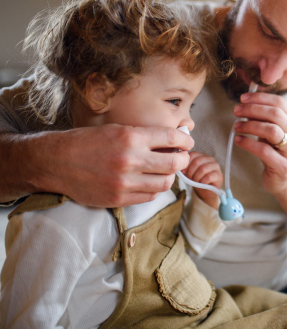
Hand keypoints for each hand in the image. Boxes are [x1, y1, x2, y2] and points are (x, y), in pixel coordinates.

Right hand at [36, 124, 193, 207]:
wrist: (57, 162)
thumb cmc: (87, 142)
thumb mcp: (117, 129)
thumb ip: (145, 136)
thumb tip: (174, 138)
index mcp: (131, 137)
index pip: (171, 138)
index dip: (185, 140)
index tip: (187, 142)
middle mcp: (130, 160)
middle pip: (174, 163)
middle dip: (183, 159)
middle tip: (182, 156)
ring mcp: (125, 182)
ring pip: (165, 182)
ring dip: (170, 175)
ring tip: (165, 169)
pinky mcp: (119, 199)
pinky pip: (150, 196)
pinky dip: (155, 188)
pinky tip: (150, 180)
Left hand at [183, 151, 222, 209]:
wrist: (206, 190)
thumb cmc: (197, 179)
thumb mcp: (189, 172)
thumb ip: (185, 168)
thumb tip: (180, 168)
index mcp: (201, 156)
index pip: (193, 155)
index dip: (186, 164)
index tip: (183, 171)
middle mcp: (209, 159)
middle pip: (197, 161)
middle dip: (191, 172)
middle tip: (190, 178)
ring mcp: (215, 166)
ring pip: (203, 169)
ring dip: (197, 177)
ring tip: (196, 181)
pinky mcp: (219, 175)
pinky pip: (209, 176)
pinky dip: (203, 181)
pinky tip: (202, 183)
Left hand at [232, 92, 286, 201]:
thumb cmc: (278, 154)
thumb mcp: (276, 133)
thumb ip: (266, 119)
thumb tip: (246, 103)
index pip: (280, 103)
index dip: (260, 98)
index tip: (243, 98)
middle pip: (275, 114)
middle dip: (252, 109)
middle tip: (236, 111)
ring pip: (271, 130)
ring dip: (250, 125)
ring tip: (237, 126)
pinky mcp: (283, 166)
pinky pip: (263, 150)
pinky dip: (248, 143)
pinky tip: (238, 140)